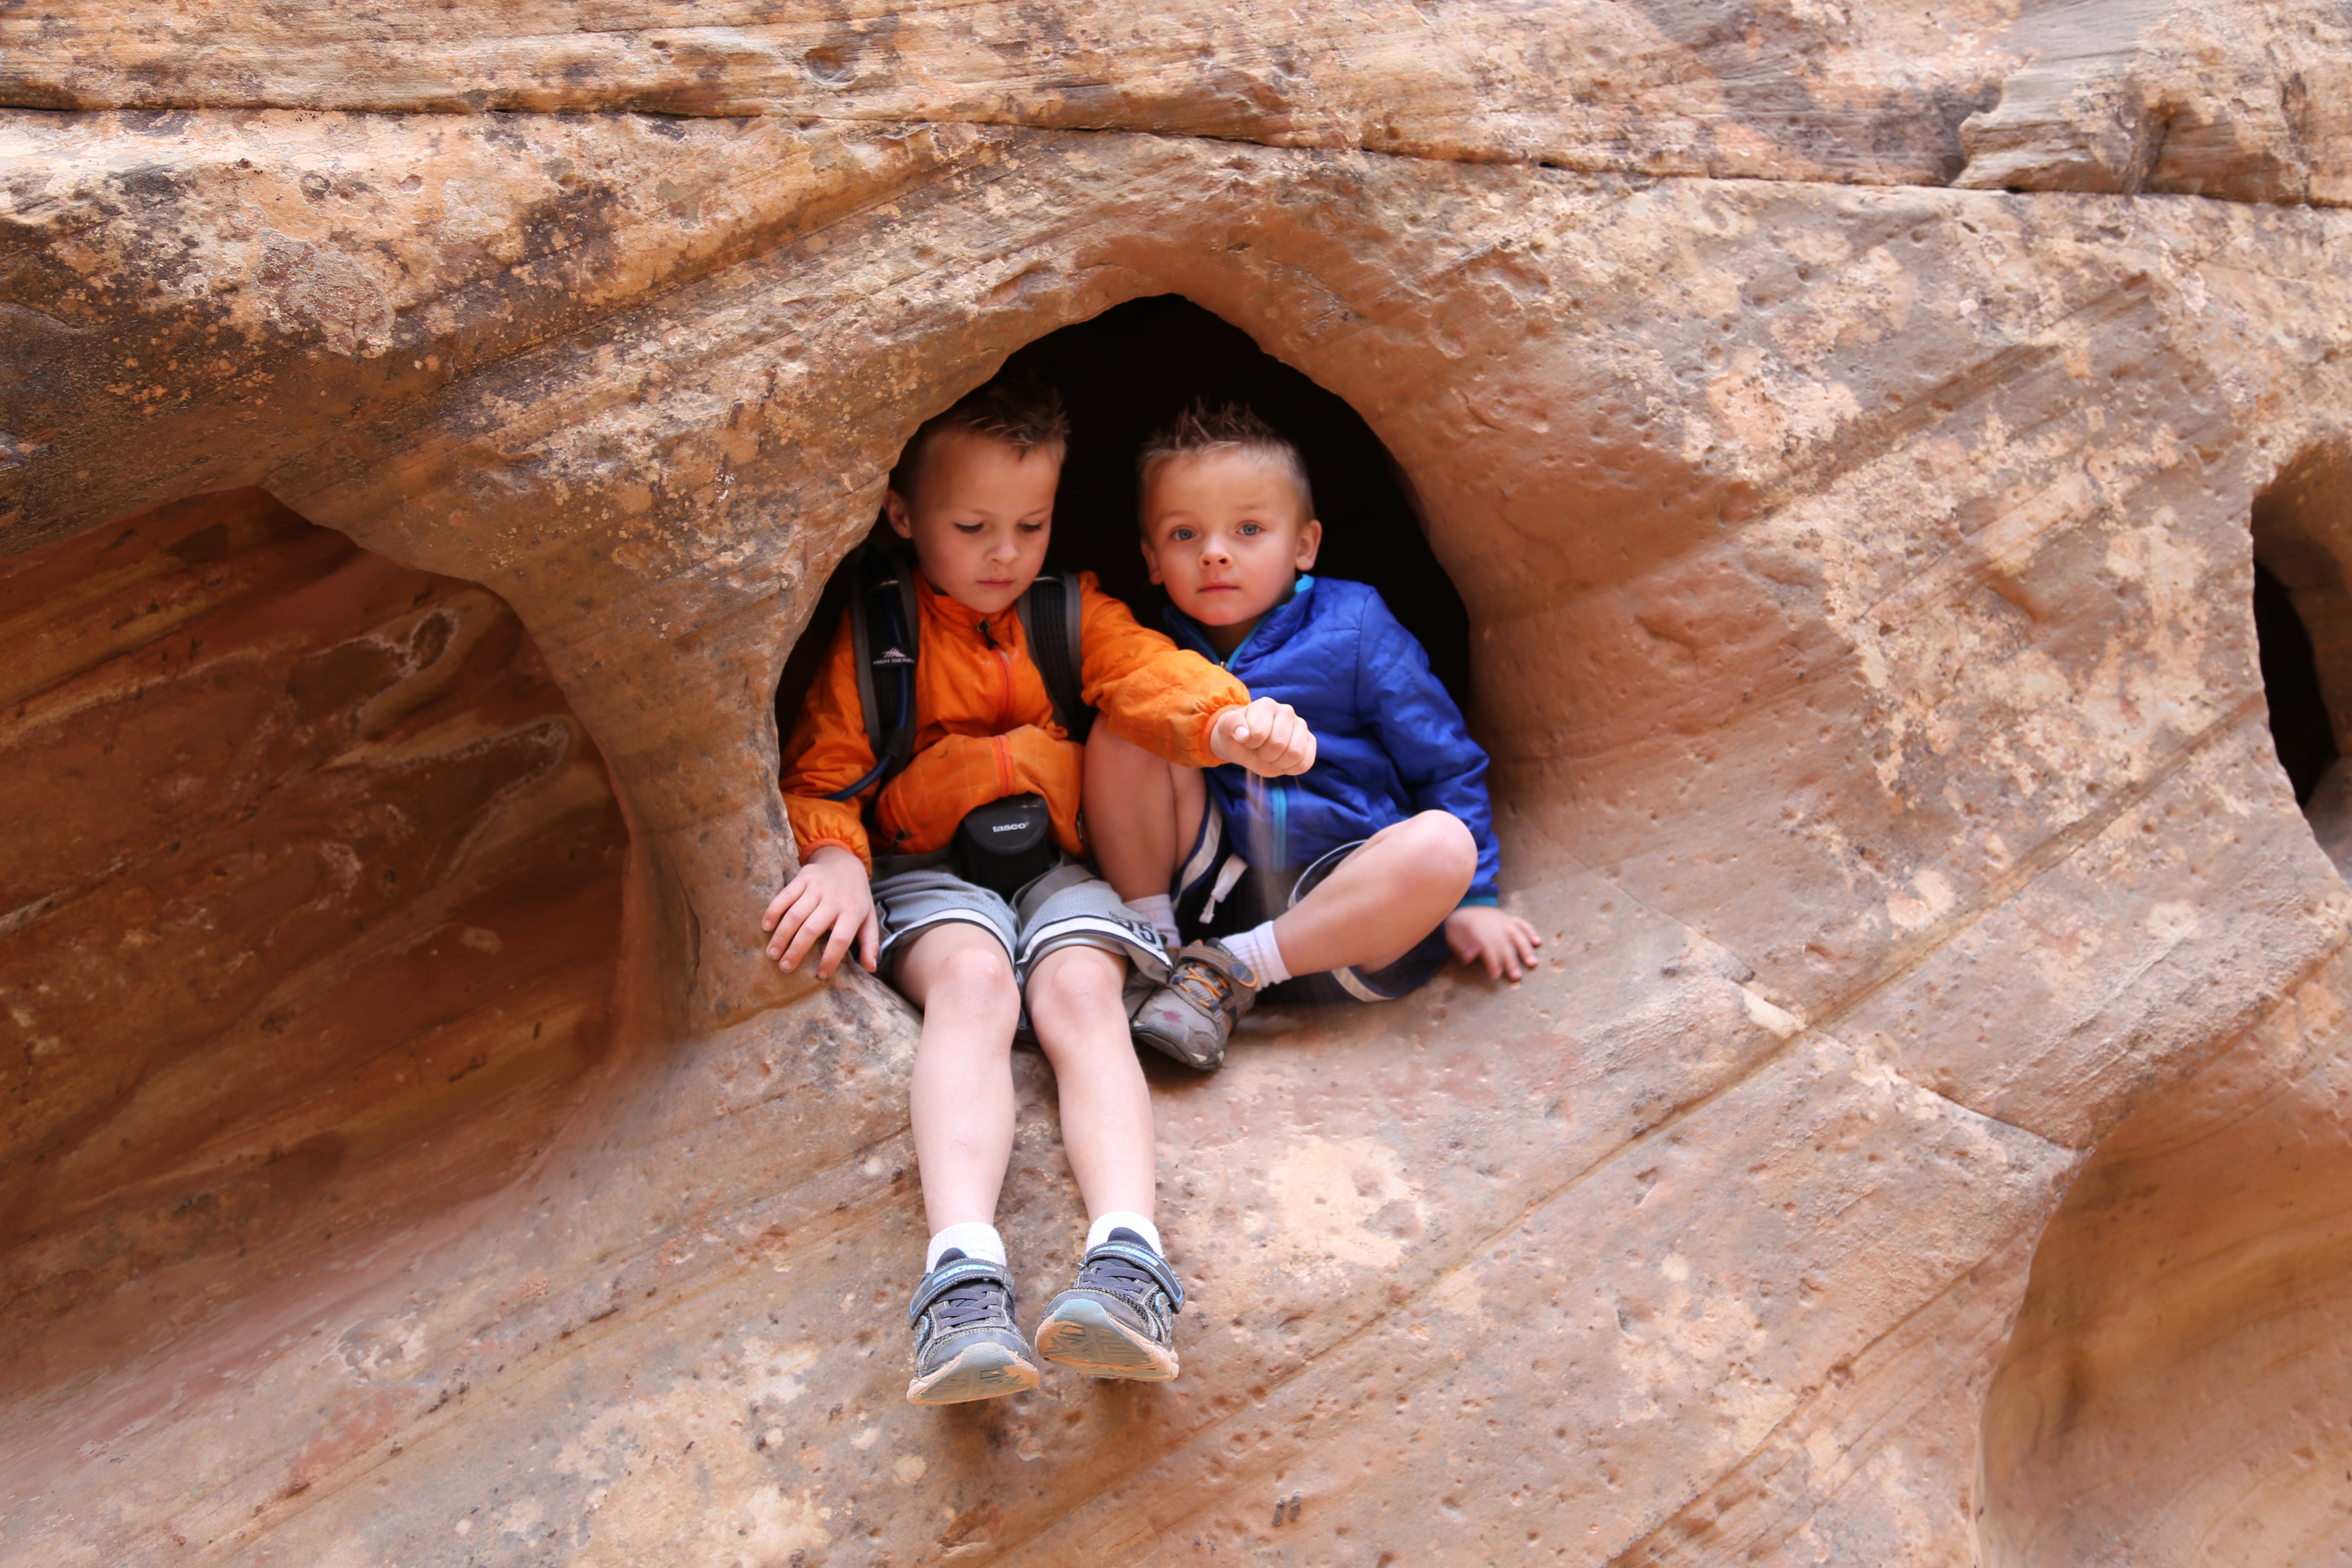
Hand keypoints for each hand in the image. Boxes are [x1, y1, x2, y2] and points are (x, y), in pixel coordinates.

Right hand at [762, 844, 878, 980]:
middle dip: (796, 950)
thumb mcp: (869, 917)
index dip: (831, 959)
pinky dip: (773, 911)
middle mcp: (834, 899)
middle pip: (812, 929)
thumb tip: (871, 967)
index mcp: (853, 911)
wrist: (845, 861)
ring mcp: (816, 887)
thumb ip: (870, 943)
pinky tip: (766, 927)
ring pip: (795, 914)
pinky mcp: (802, 878)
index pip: (841, 940)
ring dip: (782, 936)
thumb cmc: (855, 897)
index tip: (821, 975)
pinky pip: (784, 896)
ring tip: (773, 954)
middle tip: (785, 967)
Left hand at [1208, 697, 1316, 777]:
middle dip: (1264, 755)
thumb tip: (1243, 734)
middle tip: (1259, 750)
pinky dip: (1292, 769)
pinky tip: (1282, 763)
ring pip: (1295, 754)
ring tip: (1270, 756)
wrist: (1246, 745)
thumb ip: (1232, 725)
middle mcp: (1286, 712)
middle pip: (1278, 745)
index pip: (1260, 733)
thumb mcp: (1226, 727)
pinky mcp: (1309, 741)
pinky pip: (1306, 762)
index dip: (1251, 744)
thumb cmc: (1237, 734)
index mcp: (1266, 705)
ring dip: (1278, 762)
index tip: (1247, 740)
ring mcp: (1300, 726)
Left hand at [1444, 905, 1543, 980]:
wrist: (1463, 908)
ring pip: (1516, 933)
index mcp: (1477, 926)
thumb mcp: (1452, 935)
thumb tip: (1470, 957)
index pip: (1488, 945)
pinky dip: (1530, 932)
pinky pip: (1522, 923)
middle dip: (1510, 960)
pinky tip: (1537, 942)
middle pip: (1504, 942)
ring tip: (1532, 963)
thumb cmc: (1457, 926)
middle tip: (1516, 976)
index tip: (1496, 975)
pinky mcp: (1509, 918)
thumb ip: (1461, 946)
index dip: (1493, 960)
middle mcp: (1492, 922)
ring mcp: (1502, 919)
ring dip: (1525, 948)